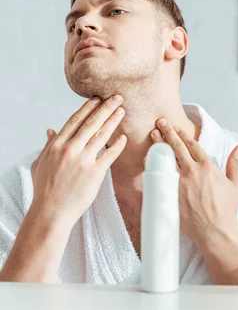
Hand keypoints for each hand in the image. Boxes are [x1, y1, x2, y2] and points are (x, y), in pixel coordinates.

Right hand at [30, 96, 126, 226]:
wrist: (51, 211)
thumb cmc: (44, 189)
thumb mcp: (40, 163)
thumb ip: (48, 145)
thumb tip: (50, 130)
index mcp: (57, 145)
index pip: (75, 121)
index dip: (88, 108)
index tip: (97, 98)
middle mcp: (70, 150)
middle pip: (91, 124)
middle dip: (105, 108)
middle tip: (117, 98)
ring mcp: (83, 161)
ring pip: (102, 135)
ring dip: (113, 121)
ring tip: (122, 111)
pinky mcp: (95, 173)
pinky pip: (110, 155)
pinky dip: (117, 145)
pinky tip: (124, 137)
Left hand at [151, 118, 237, 246]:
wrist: (215, 230)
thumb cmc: (226, 209)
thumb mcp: (235, 184)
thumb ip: (235, 163)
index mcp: (207, 167)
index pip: (193, 145)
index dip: (184, 134)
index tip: (177, 127)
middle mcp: (192, 172)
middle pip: (177, 147)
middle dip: (168, 132)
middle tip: (160, 122)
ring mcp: (179, 183)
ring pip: (165, 159)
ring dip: (158, 145)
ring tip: (153, 135)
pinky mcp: (170, 194)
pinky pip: (158, 177)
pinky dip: (152, 167)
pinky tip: (148, 160)